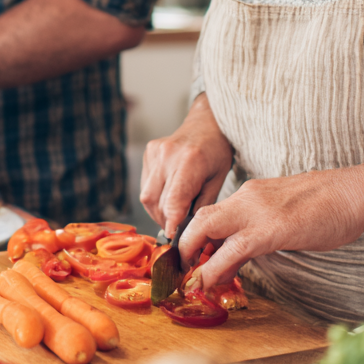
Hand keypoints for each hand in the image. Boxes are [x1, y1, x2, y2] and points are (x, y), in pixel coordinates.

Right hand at [140, 94, 233, 238]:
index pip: (173, 201)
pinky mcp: (149, 153)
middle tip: (176, 230)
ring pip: (146, 195)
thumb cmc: (217, 153)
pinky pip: (146, 184)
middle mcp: (168, 155)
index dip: (171, 223)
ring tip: (171, 215)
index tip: (173, 238)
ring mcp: (155, 153)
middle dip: (165, 220)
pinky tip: (167, 197)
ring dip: (156, 211)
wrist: (207, 125)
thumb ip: (202, 206)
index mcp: (190, 161)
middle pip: (156, 201)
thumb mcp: (218, 181)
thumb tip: (187, 231)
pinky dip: (154, 197)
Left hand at [177, 156, 363, 287]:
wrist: (355, 193)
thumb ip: (263, 226)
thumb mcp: (285, 212)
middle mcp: (246, 197)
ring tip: (193, 281)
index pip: (210, 212)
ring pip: (207, 228)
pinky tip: (211, 282)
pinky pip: (233, 249)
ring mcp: (257, 211)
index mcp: (250, 194)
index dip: (196, 237)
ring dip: (195, 257)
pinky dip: (216, 267)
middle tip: (185, 272)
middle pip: (200, 218)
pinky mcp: (271, 229)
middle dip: (186, 245)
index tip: (194, 259)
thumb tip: (248, 251)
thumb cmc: (328, 206)